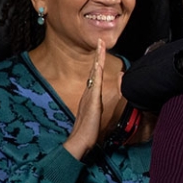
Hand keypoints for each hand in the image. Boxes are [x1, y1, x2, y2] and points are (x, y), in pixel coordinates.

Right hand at [64, 39, 105, 159]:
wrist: (80, 140)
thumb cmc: (88, 130)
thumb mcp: (96, 115)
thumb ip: (99, 106)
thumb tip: (99, 105)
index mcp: (91, 95)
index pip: (96, 75)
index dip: (98, 62)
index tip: (101, 49)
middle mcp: (90, 92)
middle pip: (95, 70)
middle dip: (98, 55)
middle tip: (101, 41)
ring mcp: (90, 95)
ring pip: (95, 73)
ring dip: (98, 59)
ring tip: (101, 46)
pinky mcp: (93, 101)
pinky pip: (95, 83)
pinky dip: (96, 72)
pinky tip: (98, 64)